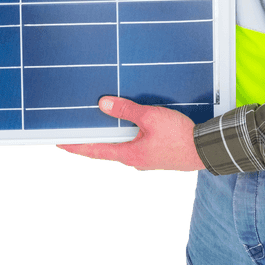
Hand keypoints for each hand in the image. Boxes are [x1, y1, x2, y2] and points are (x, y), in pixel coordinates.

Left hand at [57, 96, 205, 172]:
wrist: (206, 148)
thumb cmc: (180, 136)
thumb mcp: (150, 117)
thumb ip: (126, 111)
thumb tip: (104, 105)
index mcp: (129, 154)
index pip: (94, 150)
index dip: (75, 145)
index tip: (58, 142)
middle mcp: (134, 159)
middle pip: (105, 149)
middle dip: (88, 140)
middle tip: (71, 131)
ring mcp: (144, 157)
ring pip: (118, 145)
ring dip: (106, 136)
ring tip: (92, 126)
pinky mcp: (154, 152)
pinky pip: (132, 143)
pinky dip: (121, 134)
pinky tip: (121, 125)